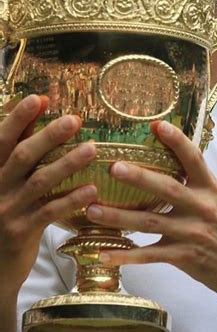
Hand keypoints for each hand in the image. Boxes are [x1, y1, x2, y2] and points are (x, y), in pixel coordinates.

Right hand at [0, 95, 96, 295]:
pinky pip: (50, 212)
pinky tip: (92, 190)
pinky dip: (71, 199)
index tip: (38, 99)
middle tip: (74, 120)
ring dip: (67, 164)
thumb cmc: (4, 212)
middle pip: (22, 157)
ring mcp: (7, 211)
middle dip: (49, 136)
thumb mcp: (5, 180)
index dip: (18, 119)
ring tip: (92, 149)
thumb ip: (20, 148)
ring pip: (40, 182)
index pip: (1, 141)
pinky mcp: (22, 232)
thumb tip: (40, 106)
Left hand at [87, 120, 216, 321]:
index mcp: (211, 189)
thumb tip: (173, 162)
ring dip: (119, 217)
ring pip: (150, 223)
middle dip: (139, 177)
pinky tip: (105, 253)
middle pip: (167, 188)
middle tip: (113, 167)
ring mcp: (192, 234)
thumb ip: (197, 185)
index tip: (157, 125)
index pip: (194, 159)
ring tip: (92, 210)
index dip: (177, 141)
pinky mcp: (184, 258)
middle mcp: (202, 208)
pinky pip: (150, 256)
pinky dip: (125, 256)